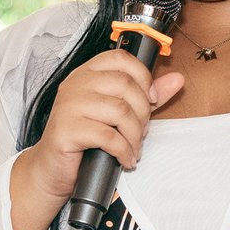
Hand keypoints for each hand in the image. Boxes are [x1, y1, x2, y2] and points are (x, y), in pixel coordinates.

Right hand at [17, 50, 186, 204]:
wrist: (52, 169)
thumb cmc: (84, 140)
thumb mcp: (117, 114)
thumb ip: (146, 96)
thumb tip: (177, 79)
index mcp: (86, 74)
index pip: (120, 59)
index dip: (143, 77)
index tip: (151, 100)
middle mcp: (75, 85)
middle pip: (124, 85)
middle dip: (142, 112)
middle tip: (141, 132)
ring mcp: (68, 106)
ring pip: (119, 111)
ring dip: (135, 135)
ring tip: (134, 148)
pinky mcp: (66, 130)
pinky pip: (107, 136)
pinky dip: (123, 150)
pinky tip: (125, 159)